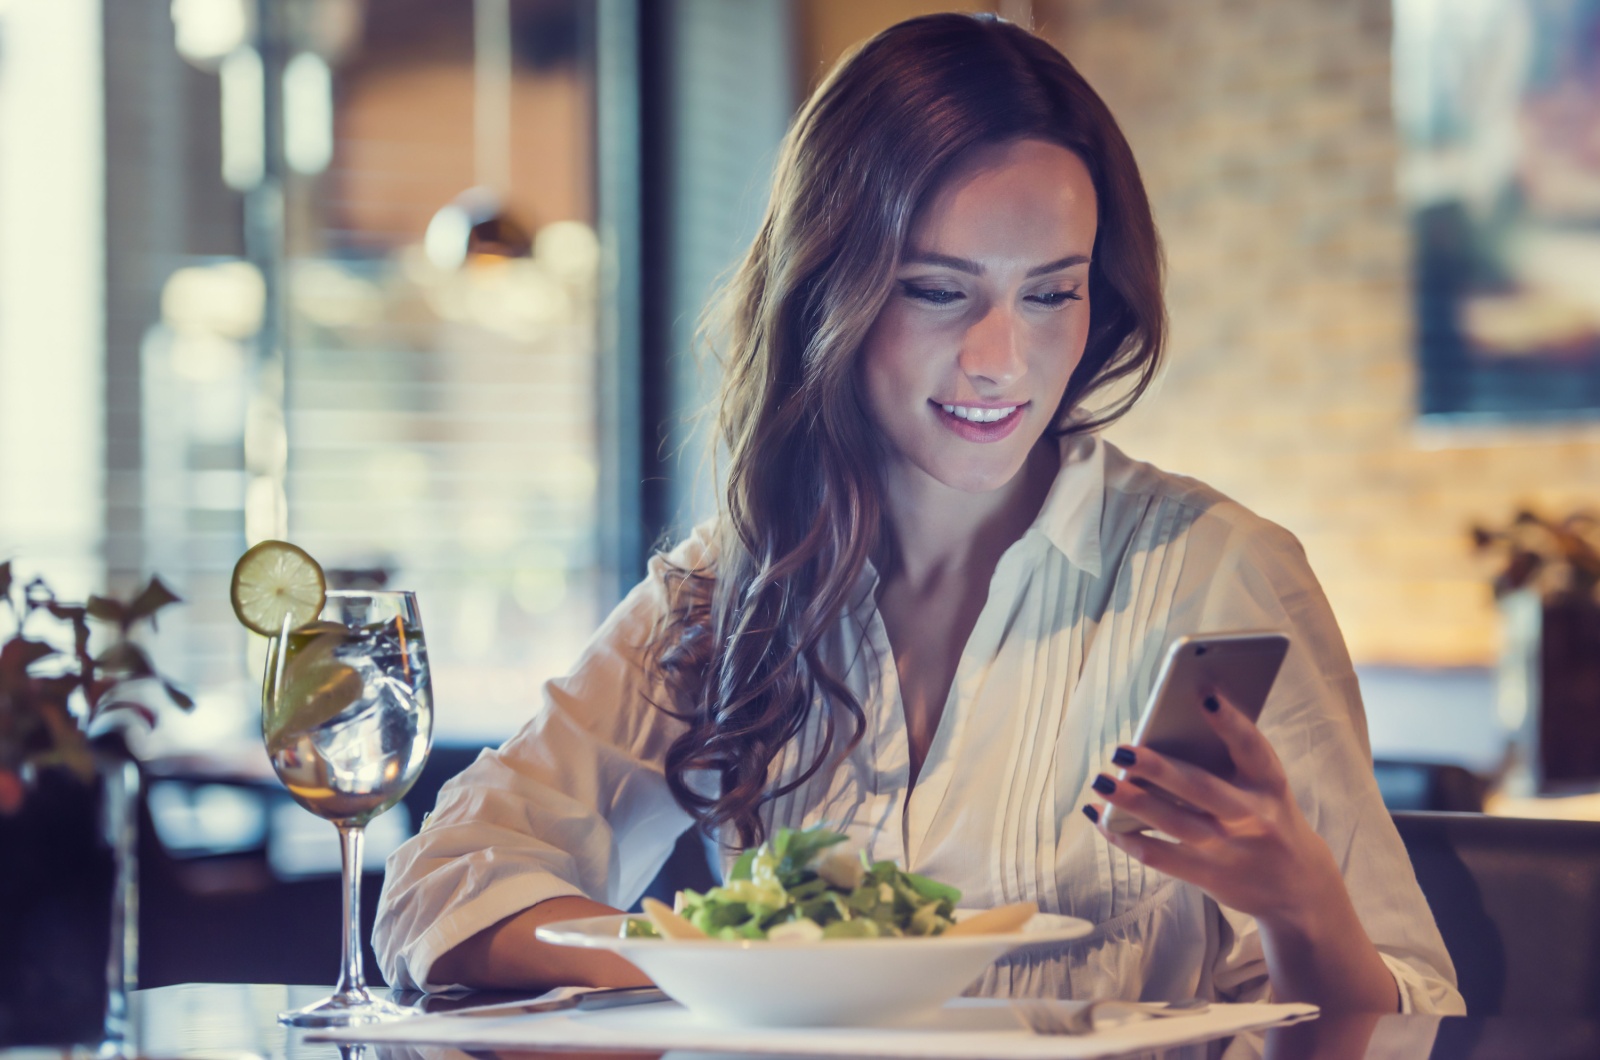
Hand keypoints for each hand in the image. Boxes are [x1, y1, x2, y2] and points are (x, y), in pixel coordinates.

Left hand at [1082, 692, 1342, 928]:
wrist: (1299, 888)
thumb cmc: (1269, 819)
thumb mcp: (1266, 789)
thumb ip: (1229, 762)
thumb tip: (1167, 729)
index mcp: (1269, 786)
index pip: (1253, 748)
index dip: (1230, 722)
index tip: (1203, 695)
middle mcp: (1253, 817)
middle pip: (1200, 788)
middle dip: (1158, 769)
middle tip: (1121, 750)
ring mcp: (1229, 850)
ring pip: (1174, 823)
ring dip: (1132, 803)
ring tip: (1101, 781)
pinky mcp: (1209, 876)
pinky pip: (1159, 856)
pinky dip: (1124, 837)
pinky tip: (1100, 818)